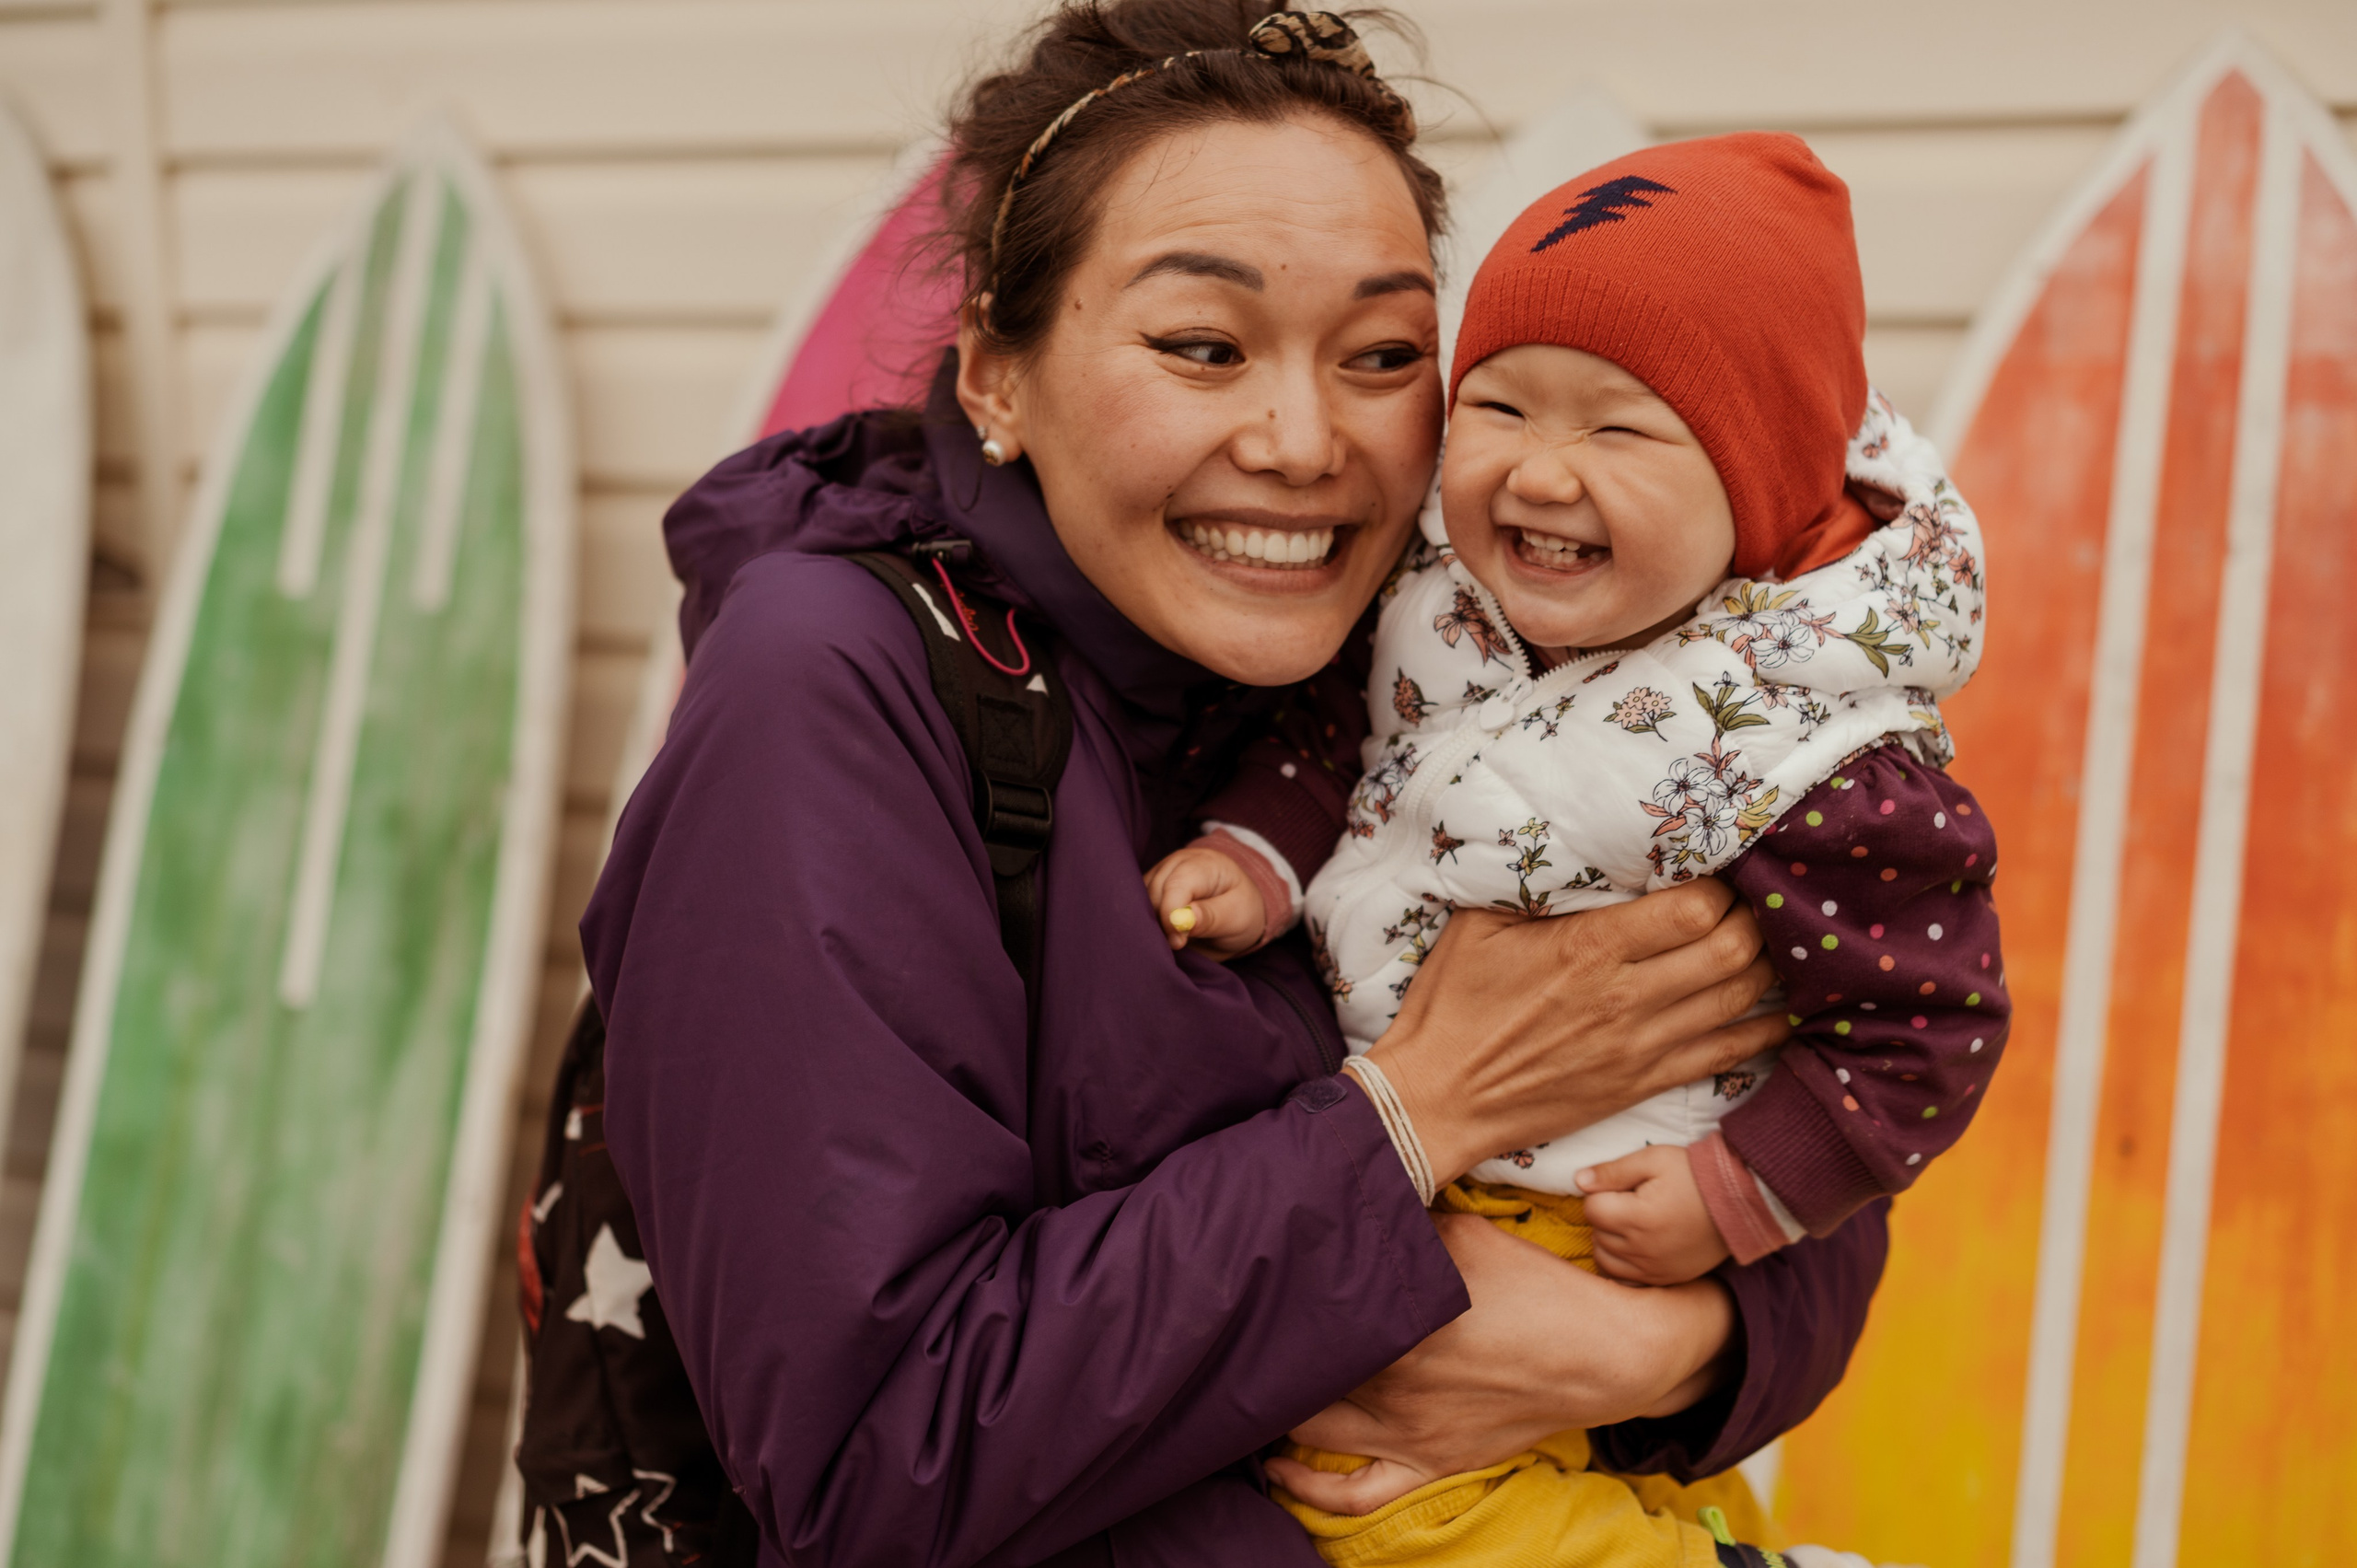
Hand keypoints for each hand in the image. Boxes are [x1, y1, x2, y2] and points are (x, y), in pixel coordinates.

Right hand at [1143, 844, 1266, 959]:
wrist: (1237, 909)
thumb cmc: (1240, 910)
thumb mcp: (1237, 917)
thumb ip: (1210, 917)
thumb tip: (1181, 920)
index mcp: (1203, 864)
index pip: (1175, 885)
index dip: (1171, 916)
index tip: (1179, 942)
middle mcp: (1176, 863)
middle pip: (1153, 894)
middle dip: (1161, 924)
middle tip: (1177, 947)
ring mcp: (1159, 874)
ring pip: (1139, 902)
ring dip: (1151, 926)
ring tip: (1171, 943)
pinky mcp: (1148, 889)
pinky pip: (1136, 907)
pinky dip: (1145, 925)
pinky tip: (1159, 938)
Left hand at [1264, 1213, 1734, 1515]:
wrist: (1606, 1352)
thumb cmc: (1536, 1284)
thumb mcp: (1463, 1232)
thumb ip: (1402, 1221)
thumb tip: (1349, 1195)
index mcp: (1394, 1319)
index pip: (1306, 1312)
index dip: (1270, 1300)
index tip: (1246, 1282)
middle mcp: (1389, 1380)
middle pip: (1300, 1370)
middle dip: (1265, 1351)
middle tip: (1237, 1332)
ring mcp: (1406, 1430)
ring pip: (1310, 1427)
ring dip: (1276, 1408)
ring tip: (1250, 1385)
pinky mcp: (1428, 1462)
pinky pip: (1355, 1493)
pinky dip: (1308, 1489)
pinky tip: (1277, 1468)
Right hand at [1367, 882, 1787, 1184]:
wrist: (1438, 1097)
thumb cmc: (1451, 1005)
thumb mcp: (1478, 925)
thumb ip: (1535, 888)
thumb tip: (1579, 852)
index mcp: (1587, 948)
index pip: (1692, 909)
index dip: (1719, 885)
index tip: (1714, 872)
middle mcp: (1624, 997)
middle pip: (1731, 950)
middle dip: (1754, 919)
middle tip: (1750, 902)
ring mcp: (1639, 1046)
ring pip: (1738, 999)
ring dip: (1766, 966)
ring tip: (1769, 944)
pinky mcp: (1643, 1084)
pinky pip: (1725, 1055)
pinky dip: (1763, 1031)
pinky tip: (1780, 1011)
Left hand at [1579, 1145, 1729, 1285]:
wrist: (1739, 1202)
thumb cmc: (1695, 1175)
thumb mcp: (1653, 1159)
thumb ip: (1613, 1171)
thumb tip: (1578, 1181)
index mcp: (1637, 1217)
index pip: (1591, 1209)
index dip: (1601, 1193)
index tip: (1622, 1187)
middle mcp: (1642, 1249)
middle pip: (1596, 1234)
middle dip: (1604, 1216)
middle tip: (1628, 1202)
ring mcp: (1654, 1269)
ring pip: (1605, 1260)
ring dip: (1608, 1241)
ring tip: (1630, 1224)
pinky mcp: (1665, 1279)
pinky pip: (1625, 1280)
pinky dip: (1622, 1265)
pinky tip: (1634, 1247)